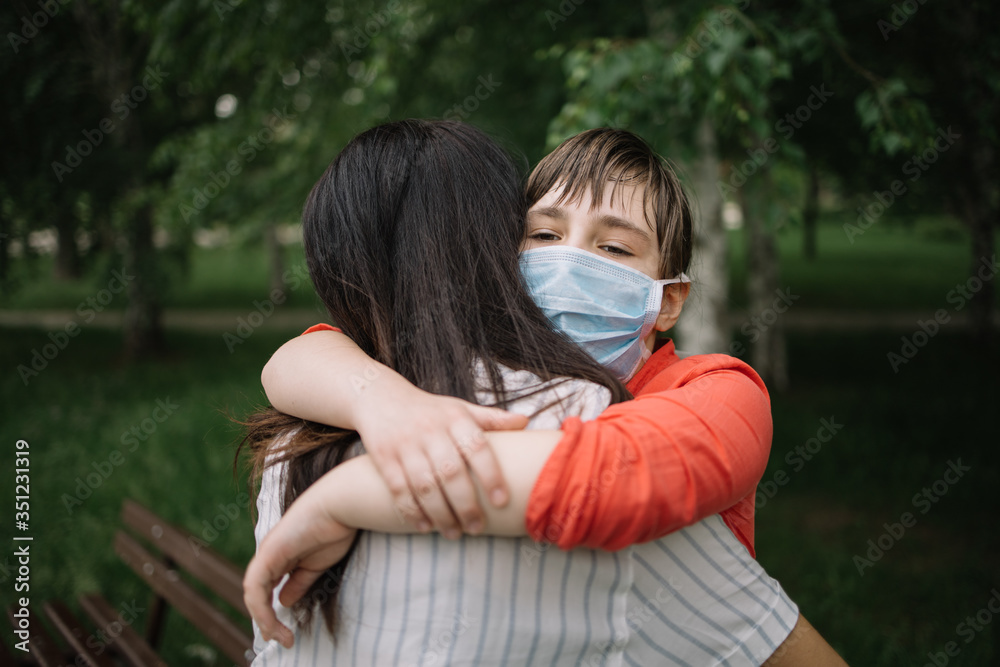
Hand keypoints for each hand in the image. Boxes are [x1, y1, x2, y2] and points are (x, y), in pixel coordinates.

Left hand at [243, 493, 357, 648]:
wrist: (340, 506)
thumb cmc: (334, 529)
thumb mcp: (316, 565)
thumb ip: (299, 582)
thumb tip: (284, 602)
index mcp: (282, 556)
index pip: (268, 589)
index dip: (272, 612)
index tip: (287, 633)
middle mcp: (270, 555)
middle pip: (258, 594)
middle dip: (267, 621)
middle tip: (283, 640)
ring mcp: (267, 553)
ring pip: (254, 594)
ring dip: (264, 619)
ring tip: (278, 636)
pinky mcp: (268, 554)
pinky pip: (256, 587)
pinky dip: (261, 609)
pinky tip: (272, 622)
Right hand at [354, 382, 527, 538]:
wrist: (380, 397)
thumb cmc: (430, 410)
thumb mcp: (459, 408)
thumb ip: (491, 419)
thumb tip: (525, 422)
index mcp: (455, 418)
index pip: (477, 447)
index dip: (491, 475)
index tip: (501, 501)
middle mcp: (430, 431)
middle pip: (451, 473)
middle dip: (465, 505)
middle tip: (477, 528)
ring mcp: (405, 445)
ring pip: (424, 486)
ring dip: (440, 514)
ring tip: (454, 533)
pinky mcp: (383, 458)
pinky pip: (399, 489)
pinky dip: (412, 511)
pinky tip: (425, 527)